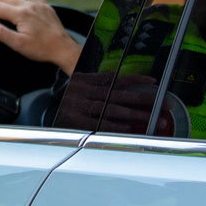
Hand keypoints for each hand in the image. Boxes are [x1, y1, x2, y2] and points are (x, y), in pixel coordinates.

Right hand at [0, 0, 78, 74]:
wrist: (63, 48)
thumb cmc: (42, 48)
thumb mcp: (18, 44)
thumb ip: (0, 33)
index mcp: (21, 14)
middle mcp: (29, 4)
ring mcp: (38, 3)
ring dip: (7, 1)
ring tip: (4, 13)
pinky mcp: (46, 5)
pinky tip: (22, 7)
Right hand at [55, 72, 175, 135]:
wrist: (41, 120)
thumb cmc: (68, 103)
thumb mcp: (79, 86)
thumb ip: (99, 83)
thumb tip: (121, 81)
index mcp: (87, 81)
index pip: (115, 79)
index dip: (135, 79)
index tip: (153, 80)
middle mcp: (85, 92)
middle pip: (120, 95)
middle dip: (144, 100)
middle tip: (164, 105)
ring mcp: (81, 106)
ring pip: (113, 109)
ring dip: (136, 115)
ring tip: (154, 118)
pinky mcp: (77, 121)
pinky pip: (100, 123)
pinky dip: (116, 125)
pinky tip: (130, 126)